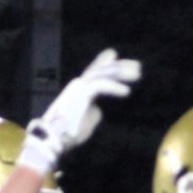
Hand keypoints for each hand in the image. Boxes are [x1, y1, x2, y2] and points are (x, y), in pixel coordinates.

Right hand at [19, 49, 140, 172]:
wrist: (54, 138)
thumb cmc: (68, 133)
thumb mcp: (86, 121)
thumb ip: (93, 112)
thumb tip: (100, 110)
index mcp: (80, 90)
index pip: (94, 72)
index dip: (104, 61)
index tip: (114, 54)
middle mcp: (79, 84)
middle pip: (101, 69)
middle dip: (120, 66)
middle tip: (138, 66)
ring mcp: (79, 87)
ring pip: (103, 74)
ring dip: (121, 73)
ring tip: (137, 75)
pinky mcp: (81, 94)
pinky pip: (101, 86)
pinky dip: (115, 87)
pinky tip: (126, 92)